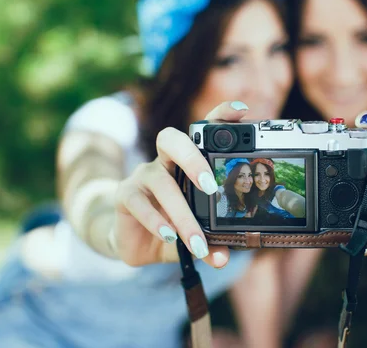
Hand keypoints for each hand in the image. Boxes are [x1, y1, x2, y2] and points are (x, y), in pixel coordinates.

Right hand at [111, 101, 249, 267]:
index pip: (202, 131)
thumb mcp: (195, 236)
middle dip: (192, 157)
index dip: (220, 116)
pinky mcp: (125, 195)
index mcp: (188, 164)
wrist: (136, 244)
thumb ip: (210, 243)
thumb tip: (223, 256)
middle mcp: (165, 163)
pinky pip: (138, 202)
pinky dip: (155, 221)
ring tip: (196, 240)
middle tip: (210, 185)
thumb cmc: (172, 228)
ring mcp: (143, 176)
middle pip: (173, 139)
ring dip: (181, 214)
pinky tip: (168, 237)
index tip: (241, 110)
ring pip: (161, 182)